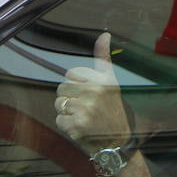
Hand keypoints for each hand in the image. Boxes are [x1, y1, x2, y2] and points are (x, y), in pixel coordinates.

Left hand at [55, 32, 129, 148]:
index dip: (75, 86)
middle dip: (70, 99)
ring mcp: (86, 109)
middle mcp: (95, 93)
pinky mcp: (77, 126)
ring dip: (67, 113)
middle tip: (86, 109)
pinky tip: (80, 129)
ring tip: (83, 118)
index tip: (88, 95)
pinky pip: (59, 120)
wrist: (117, 143)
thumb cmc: (112, 111)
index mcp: (102, 81)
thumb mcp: (111, 83)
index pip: (70, 75)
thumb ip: (104, 58)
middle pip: (62, 89)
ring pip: (58, 104)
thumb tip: (105, 34)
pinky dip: (67, 126)